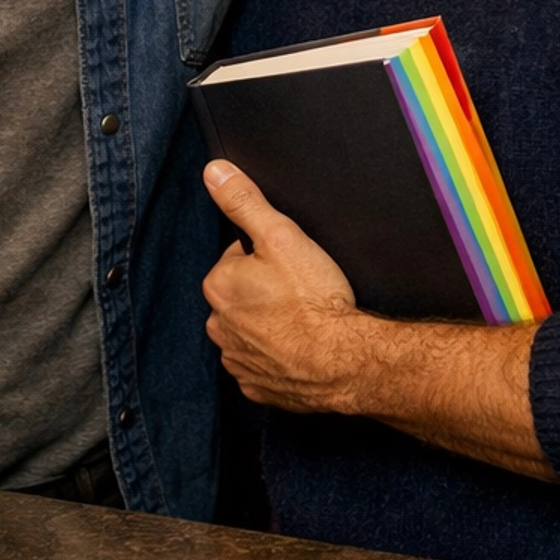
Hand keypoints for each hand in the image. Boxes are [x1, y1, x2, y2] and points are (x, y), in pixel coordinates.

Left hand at [200, 161, 365, 410]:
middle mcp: (218, 325)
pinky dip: (279, 357)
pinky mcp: (256, 387)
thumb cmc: (316, 300)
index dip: (268, 257)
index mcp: (219, 285)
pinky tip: (302, 348)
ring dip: (271, 325)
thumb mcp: (281, 235)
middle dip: (266, 292)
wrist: (345, 362)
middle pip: (243, 295)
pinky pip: (263, 364)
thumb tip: (214, 173)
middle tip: (301, 293)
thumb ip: (244, 201)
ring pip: (251, 330)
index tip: (292, 266)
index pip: (238, 258)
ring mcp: (236, 359)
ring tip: (304, 321)